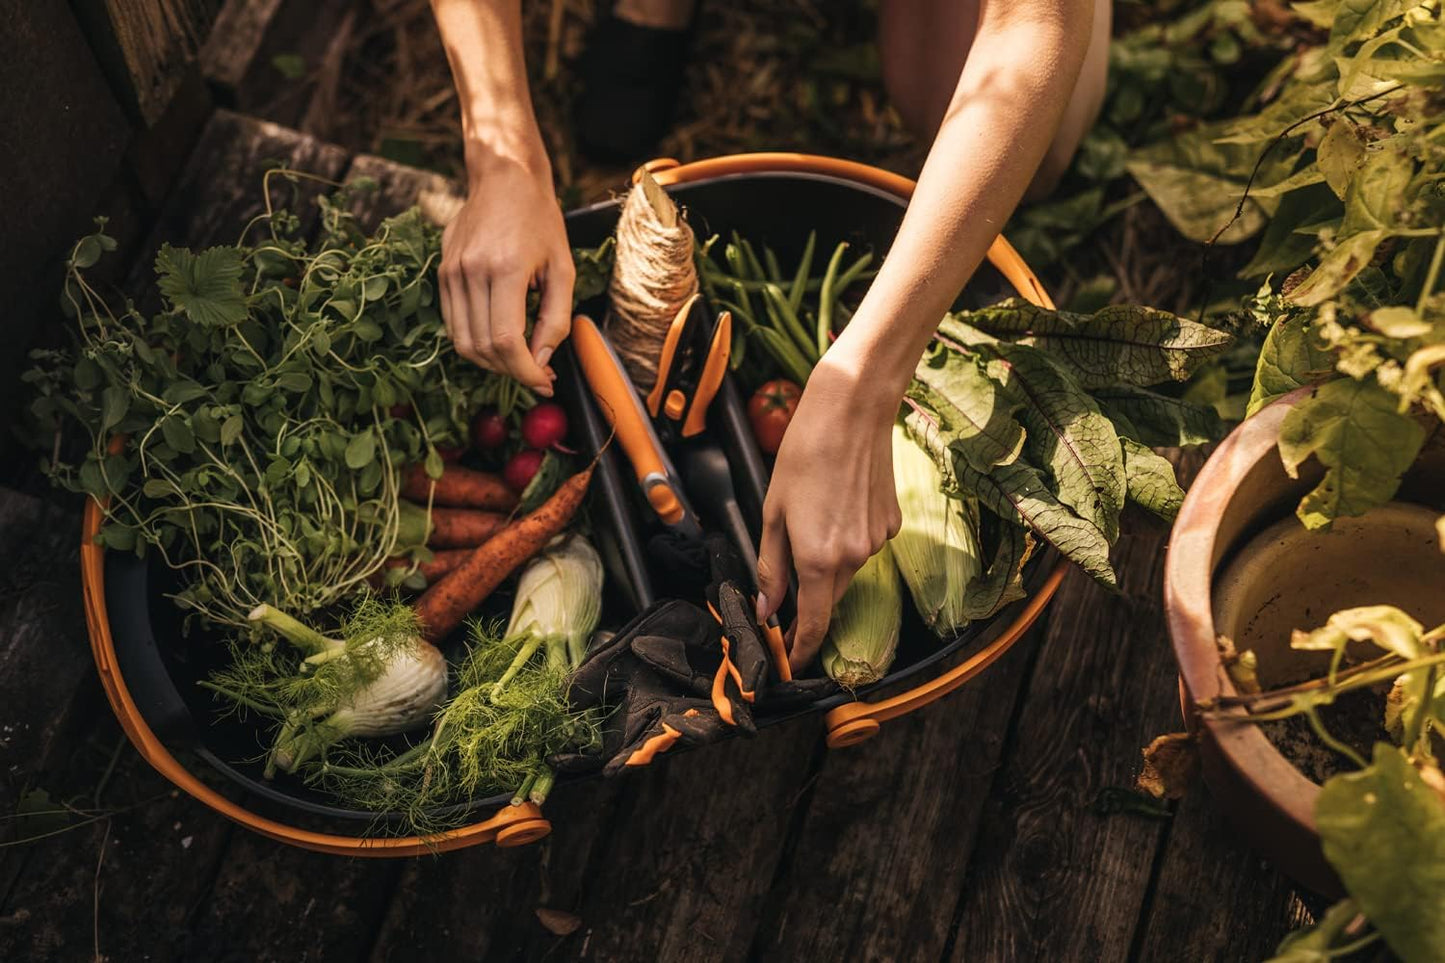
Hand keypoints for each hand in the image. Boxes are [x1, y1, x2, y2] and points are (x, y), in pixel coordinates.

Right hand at [438, 154, 574, 396]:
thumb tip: (543, 360)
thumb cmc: (540, 220)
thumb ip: (556, 318)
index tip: (543, 382)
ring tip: (520, 361)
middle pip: (482, 347)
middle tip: (537, 374)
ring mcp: (451, 272)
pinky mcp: (442, 273)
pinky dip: (475, 342)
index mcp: (505, 269)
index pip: (505, 341)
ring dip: (492, 363)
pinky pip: (454, 324)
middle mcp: (471, 271)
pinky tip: (499, 341)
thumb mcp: (563, 268)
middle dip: (512, 371)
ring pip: (463, 342)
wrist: (504, 178)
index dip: (525, 372)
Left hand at [755, 355, 902, 672]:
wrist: (852, 412)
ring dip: (829, 562)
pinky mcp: (893, 524)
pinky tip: (839, 503)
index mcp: (818, 558)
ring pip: (848, 571)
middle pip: (829, 599)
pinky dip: (849, 538)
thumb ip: (771, 565)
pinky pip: (865, 546)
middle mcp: (854, 557)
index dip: (801, 648)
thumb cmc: (804, 453)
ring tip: (814, 516)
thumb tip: (767, 607)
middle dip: (809, 600)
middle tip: (787, 584)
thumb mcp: (773, 511)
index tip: (791, 662)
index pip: (812, 623)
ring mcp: (877, 541)